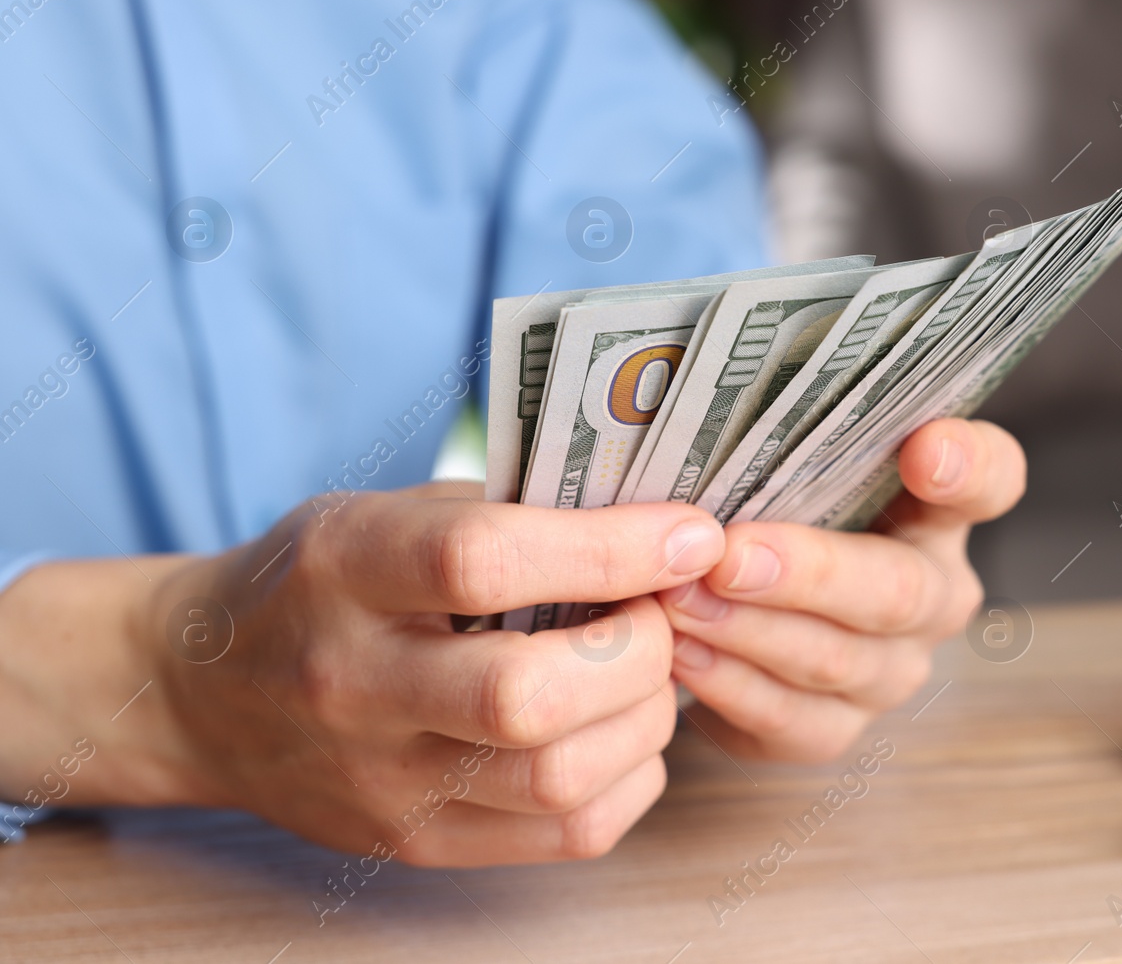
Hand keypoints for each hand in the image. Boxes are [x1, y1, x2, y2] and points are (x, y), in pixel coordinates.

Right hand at [0, 482, 725, 866]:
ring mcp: (381, 779)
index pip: (484, 561)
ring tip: (647, 672)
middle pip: (529, 695)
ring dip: (646, 718)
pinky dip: (629, 778)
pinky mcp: (414, 841)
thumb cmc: (318, 581)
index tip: (689, 535)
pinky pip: (566, 834)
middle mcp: (353, 683)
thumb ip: (506, 515)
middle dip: (640, 649)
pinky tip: (621, 730)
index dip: (609, 547)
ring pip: (558, 777)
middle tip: (661, 615)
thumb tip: (657, 526)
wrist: (202, 691)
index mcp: (344, 569)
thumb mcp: (384, 511)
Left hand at [662, 418, 1025, 761]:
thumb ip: (789, 429)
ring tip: (677, 599)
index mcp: (940, 507)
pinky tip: (679, 654)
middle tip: (729, 554)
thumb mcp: (784, 456)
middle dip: (808, 573)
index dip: (966, 465)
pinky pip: (795, 722)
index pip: (990, 477)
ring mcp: (893, 669)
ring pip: (838, 662)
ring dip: (750, 631)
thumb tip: (729, 392)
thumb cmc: (760, 503)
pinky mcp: (836, 727)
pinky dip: (732, 689)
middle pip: (898, 590)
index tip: (925, 448)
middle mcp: (935, 594)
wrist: (729, 594)